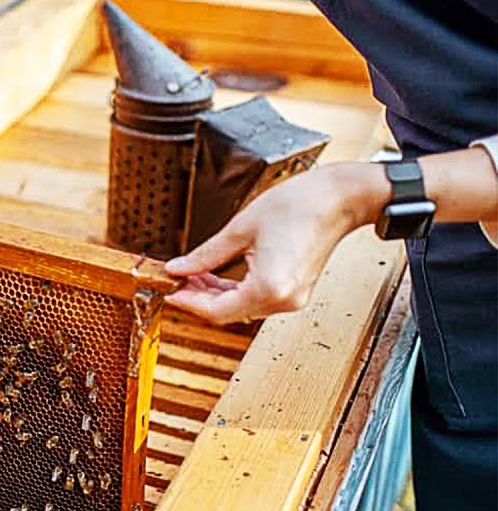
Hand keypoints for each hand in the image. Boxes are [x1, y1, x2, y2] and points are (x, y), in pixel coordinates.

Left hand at [164, 163, 386, 324]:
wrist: (341, 198)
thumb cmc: (302, 205)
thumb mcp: (241, 228)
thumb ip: (205, 255)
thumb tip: (179, 268)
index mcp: (269, 288)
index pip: (216, 310)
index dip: (188, 302)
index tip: (170, 290)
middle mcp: (283, 300)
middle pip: (228, 313)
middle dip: (199, 298)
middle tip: (177, 280)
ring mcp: (292, 299)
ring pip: (241, 308)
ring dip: (215, 295)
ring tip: (192, 275)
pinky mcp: (295, 291)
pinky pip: (256, 299)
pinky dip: (234, 291)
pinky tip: (216, 277)